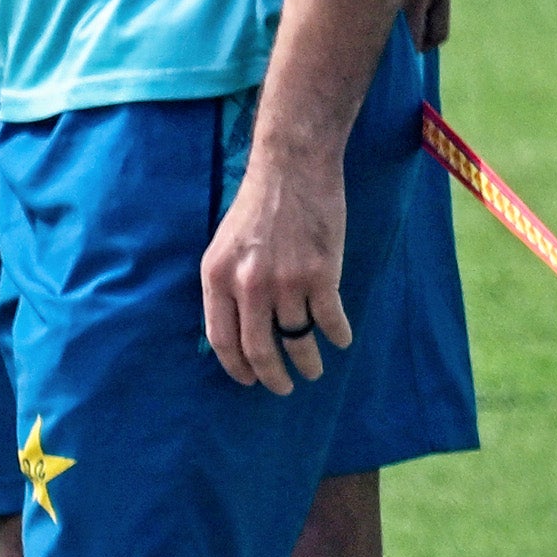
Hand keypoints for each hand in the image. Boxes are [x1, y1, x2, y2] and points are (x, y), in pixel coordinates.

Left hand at [202, 128, 354, 392]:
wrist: (292, 170)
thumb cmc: (256, 206)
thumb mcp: (223, 246)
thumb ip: (225, 286)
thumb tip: (232, 330)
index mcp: (217, 278)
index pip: (221, 339)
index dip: (236, 367)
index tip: (249, 380)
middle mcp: (248, 285)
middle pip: (259, 349)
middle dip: (272, 377)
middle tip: (282, 387)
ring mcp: (285, 281)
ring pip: (297, 338)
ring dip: (307, 361)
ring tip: (313, 370)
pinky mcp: (320, 274)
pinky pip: (329, 320)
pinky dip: (337, 335)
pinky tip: (340, 340)